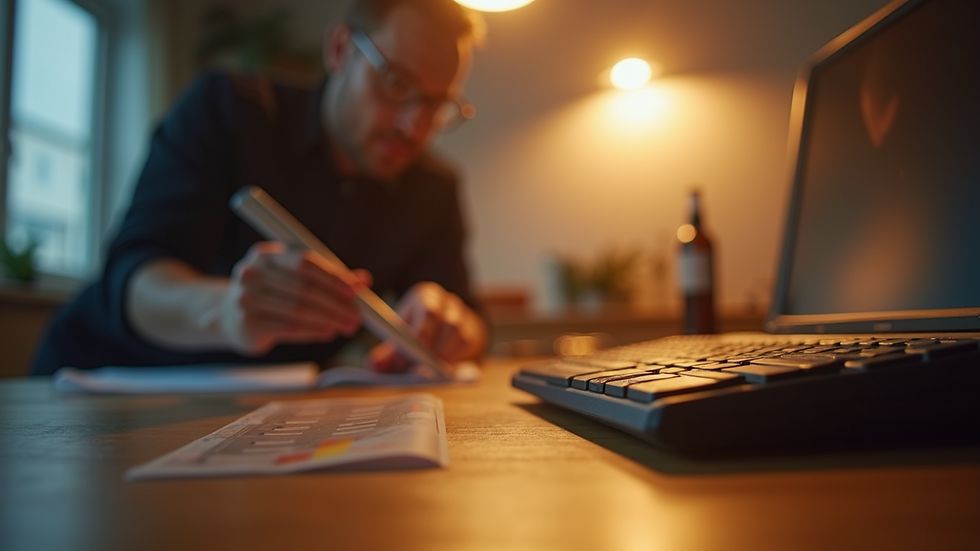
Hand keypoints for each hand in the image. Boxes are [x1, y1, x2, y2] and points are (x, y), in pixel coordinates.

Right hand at [220, 241, 371, 354]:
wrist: (229, 316)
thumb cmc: (271, 294)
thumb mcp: (295, 279)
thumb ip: (328, 277)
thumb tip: (364, 280)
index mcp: (266, 255)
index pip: (305, 262)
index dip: (333, 276)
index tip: (355, 290)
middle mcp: (252, 273)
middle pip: (303, 287)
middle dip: (335, 303)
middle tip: (357, 316)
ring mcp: (246, 298)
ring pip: (297, 309)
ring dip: (328, 319)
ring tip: (347, 326)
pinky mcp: (247, 323)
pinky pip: (288, 327)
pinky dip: (312, 331)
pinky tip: (328, 333)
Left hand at [367, 282, 487, 372]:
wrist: (441, 325)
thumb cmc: (415, 329)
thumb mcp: (399, 335)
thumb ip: (387, 351)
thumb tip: (375, 365)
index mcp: (426, 295)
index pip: (428, 311)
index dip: (418, 336)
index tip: (403, 359)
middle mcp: (448, 301)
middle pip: (448, 322)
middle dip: (431, 349)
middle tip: (415, 370)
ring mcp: (464, 315)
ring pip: (460, 335)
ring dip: (443, 355)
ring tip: (427, 373)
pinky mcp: (472, 332)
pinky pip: (467, 346)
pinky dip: (454, 360)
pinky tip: (440, 371)